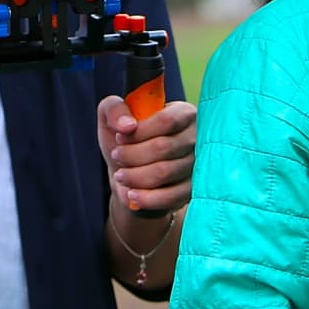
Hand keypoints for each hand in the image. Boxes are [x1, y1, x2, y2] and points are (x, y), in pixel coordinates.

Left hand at [97, 95, 196, 216]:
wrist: (130, 172)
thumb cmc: (125, 138)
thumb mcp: (112, 115)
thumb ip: (114, 110)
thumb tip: (127, 126)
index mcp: (183, 113)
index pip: (167, 120)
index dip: (139, 131)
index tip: (119, 137)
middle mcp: (197, 138)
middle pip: (163, 147)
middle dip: (132, 155)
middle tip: (116, 157)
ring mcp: (197, 166)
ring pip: (164, 172)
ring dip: (135, 176)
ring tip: (120, 176)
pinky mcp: (192, 191)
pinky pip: (171, 196)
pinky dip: (147, 198)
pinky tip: (131, 194)